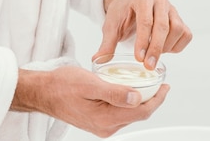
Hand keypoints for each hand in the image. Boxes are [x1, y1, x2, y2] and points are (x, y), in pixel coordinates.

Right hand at [12, 65, 168, 137]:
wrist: (44, 92)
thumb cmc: (63, 85)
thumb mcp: (91, 84)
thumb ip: (114, 92)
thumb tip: (137, 98)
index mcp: (106, 119)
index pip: (141, 112)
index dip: (157, 99)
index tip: (166, 86)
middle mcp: (105, 127)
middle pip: (138, 114)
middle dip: (152, 99)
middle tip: (160, 83)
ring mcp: (101, 126)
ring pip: (129, 114)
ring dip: (141, 101)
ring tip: (148, 84)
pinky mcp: (97, 121)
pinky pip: (119, 113)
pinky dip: (129, 102)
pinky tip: (130, 90)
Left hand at [93, 0, 192, 69]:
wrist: (131, 3)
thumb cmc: (122, 13)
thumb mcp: (111, 25)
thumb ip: (107, 43)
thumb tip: (98, 60)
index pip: (146, 21)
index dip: (143, 41)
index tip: (139, 59)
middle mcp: (160, 0)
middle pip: (163, 26)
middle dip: (156, 49)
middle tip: (148, 66)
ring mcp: (172, 8)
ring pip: (177, 29)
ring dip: (166, 47)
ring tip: (152, 56)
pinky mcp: (179, 18)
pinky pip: (185, 34)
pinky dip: (177, 46)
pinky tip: (164, 51)